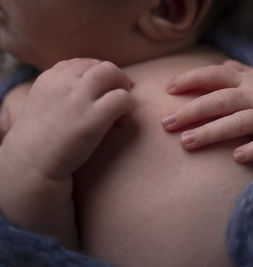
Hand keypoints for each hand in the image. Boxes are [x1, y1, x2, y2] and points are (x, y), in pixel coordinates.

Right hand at [0, 58, 132, 247]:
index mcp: (51, 78)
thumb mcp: (46, 104)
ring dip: (123, 88)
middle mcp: (64, 83)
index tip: (101, 95)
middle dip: (116, 79)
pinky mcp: (92, 117)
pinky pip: (122, 99)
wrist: (31, 165)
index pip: (84, 63)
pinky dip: (129, 107)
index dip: (98, 78)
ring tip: (122, 109)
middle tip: (120, 99)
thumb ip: (64, 91)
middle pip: (102, 65)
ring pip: (112, 73)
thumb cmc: (43, 139)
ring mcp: (77, 98)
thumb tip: (93, 88)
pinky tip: (122, 122)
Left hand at [161, 60, 252, 162]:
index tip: (168, 89)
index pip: (215, 74)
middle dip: (192, 111)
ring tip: (186, 142)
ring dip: (212, 132)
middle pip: (220, 100)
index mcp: (243, 79)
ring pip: (238, 122)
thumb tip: (211, 67)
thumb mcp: (246, 76)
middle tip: (167, 123)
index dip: (191, 79)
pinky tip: (236, 157)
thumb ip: (229, 71)